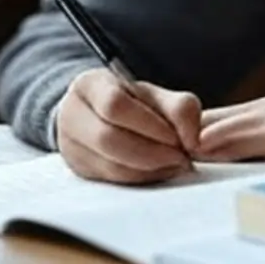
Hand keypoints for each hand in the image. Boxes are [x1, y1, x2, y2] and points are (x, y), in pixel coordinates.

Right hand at [56, 68, 202, 183]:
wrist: (103, 116)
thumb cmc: (133, 103)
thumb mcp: (156, 95)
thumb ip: (180, 108)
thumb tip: (193, 139)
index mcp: (89, 84)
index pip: (114, 104)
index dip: (150, 124)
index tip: (179, 136)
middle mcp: (72, 114)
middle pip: (108, 138)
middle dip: (152, 150)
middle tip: (181, 155)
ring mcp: (70, 146)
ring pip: (110, 164)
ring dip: (150, 168)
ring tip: (175, 163)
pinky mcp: (80, 171)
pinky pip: (113, 180)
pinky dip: (142, 178)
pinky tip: (161, 170)